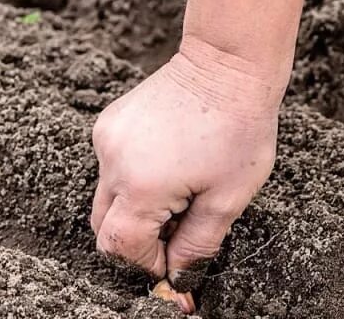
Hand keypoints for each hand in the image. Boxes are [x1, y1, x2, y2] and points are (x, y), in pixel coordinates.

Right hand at [90, 40, 279, 287]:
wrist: (230, 63)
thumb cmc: (239, 128)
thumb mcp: (228, 197)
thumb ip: (197, 245)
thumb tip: (179, 281)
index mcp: (141, 186)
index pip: (122, 248)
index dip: (148, 265)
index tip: (176, 265)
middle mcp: (113, 163)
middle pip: (105, 227)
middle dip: (137, 242)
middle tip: (177, 235)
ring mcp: (106, 139)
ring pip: (107, 197)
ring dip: (136, 209)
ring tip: (181, 193)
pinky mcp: (109, 122)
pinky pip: (112, 167)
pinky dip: (133, 179)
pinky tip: (171, 164)